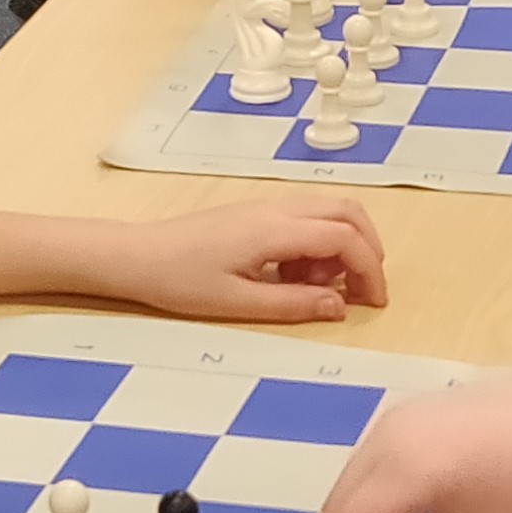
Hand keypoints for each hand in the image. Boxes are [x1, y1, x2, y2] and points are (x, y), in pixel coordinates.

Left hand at [119, 196, 387, 323]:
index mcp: (275, 230)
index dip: (369, 269)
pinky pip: (306, 217)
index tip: (373, 301)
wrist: (137, 256)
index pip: (345, 238)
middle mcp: (277, 209)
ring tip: (318, 287)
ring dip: (342, 245)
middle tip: (361, 289)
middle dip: (368, 248)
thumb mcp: (239, 303)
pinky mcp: (256, 213)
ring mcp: (267, 206)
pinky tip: (294, 276)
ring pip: (330, 210)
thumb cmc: (180, 281)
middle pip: (348, 211)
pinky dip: (319, 242)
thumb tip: (339, 306)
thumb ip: (294, 304)